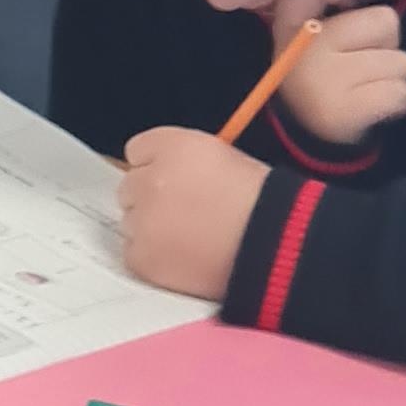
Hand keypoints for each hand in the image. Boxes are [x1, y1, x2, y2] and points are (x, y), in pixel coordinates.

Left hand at [120, 129, 268, 299]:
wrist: (277, 245)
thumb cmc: (263, 201)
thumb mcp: (226, 157)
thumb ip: (186, 158)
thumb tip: (166, 171)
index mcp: (174, 147)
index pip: (137, 150)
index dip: (156, 166)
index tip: (172, 180)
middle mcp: (151, 180)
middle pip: (129, 187)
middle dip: (151, 198)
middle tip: (184, 213)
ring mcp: (143, 221)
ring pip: (131, 221)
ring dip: (151, 229)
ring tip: (191, 238)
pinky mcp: (142, 257)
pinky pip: (133, 253)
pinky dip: (153, 258)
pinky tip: (184, 258)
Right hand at [271, 1, 405, 145]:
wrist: (306, 136)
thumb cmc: (320, 73)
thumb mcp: (305, 30)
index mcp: (294, 22)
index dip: (353, 7)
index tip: (341, 23)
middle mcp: (306, 49)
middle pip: (388, 24)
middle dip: (385, 46)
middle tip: (359, 66)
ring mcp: (325, 81)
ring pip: (400, 62)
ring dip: (392, 78)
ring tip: (365, 88)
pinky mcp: (345, 111)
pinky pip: (402, 94)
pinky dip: (397, 103)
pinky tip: (374, 107)